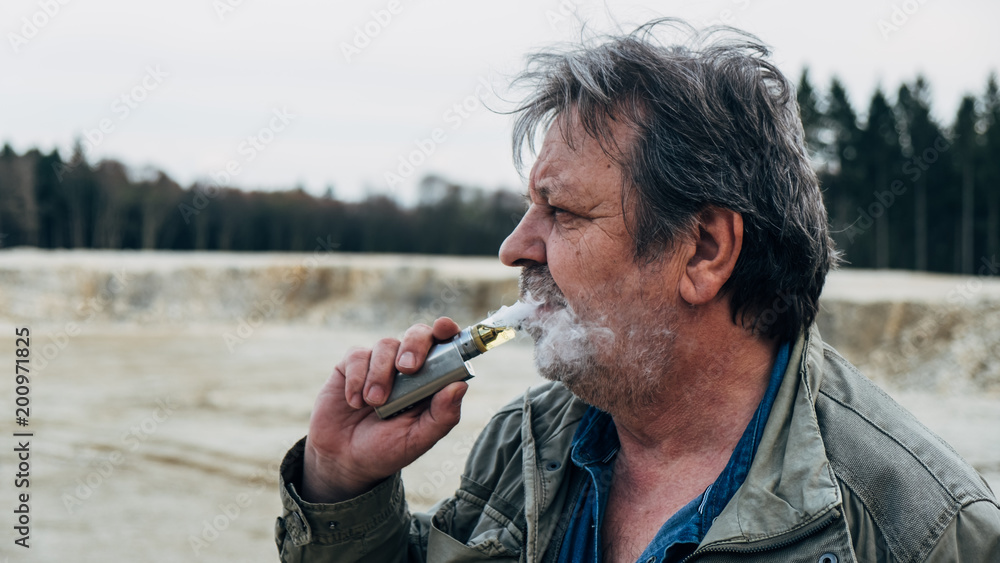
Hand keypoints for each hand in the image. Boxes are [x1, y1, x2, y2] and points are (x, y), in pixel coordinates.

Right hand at [301, 318, 467, 502]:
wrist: (344, 460)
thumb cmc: (387, 449)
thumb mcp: (418, 440)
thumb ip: (442, 416)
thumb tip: (460, 386)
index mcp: (431, 380)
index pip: (445, 345)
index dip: (448, 330)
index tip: (445, 328)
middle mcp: (408, 366)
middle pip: (418, 333)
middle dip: (415, 345)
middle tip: (407, 369)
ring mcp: (380, 363)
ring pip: (386, 344)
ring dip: (381, 373)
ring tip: (374, 403)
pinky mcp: (352, 366)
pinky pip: (357, 356)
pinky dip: (357, 379)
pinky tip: (354, 402)